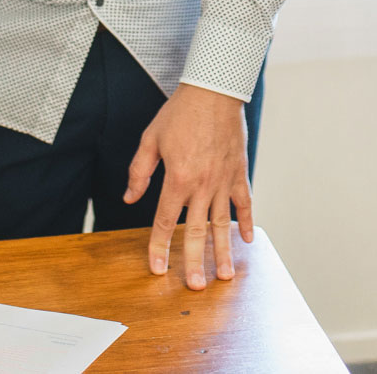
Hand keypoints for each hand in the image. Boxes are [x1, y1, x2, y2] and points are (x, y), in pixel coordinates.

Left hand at [123, 84, 252, 289]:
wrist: (214, 90)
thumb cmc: (179, 113)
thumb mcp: (150, 140)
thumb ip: (139, 172)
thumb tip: (129, 198)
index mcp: (177, 178)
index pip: (165, 222)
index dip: (159, 247)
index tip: (158, 269)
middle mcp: (201, 184)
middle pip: (197, 231)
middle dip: (195, 262)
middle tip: (195, 286)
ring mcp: (223, 180)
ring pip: (222, 223)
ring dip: (223, 251)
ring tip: (224, 276)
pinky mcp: (238, 171)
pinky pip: (244, 202)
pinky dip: (247, 221)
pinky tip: (247, 240)